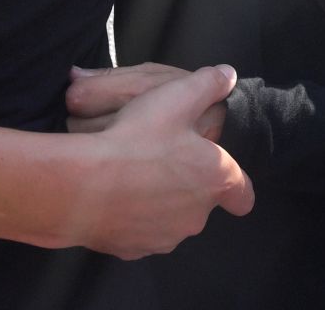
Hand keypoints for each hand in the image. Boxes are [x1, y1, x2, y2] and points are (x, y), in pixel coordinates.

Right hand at [69, 64, 253, 258]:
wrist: (82, 186)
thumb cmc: (136, 138)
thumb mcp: (176, 96)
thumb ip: (208, 84)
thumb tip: (228, 75)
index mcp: (214, 179)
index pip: (242, 194)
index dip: (235, 184)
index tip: (222, 174)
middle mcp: (196, 216)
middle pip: (200, 202)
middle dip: (186, 183)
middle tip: (160, 157)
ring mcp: (164, 237)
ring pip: (169, 218)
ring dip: (158, 200)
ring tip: (133, 174)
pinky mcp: (133, 250)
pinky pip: (139, 231)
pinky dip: (131, 216)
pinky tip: (113, 194)